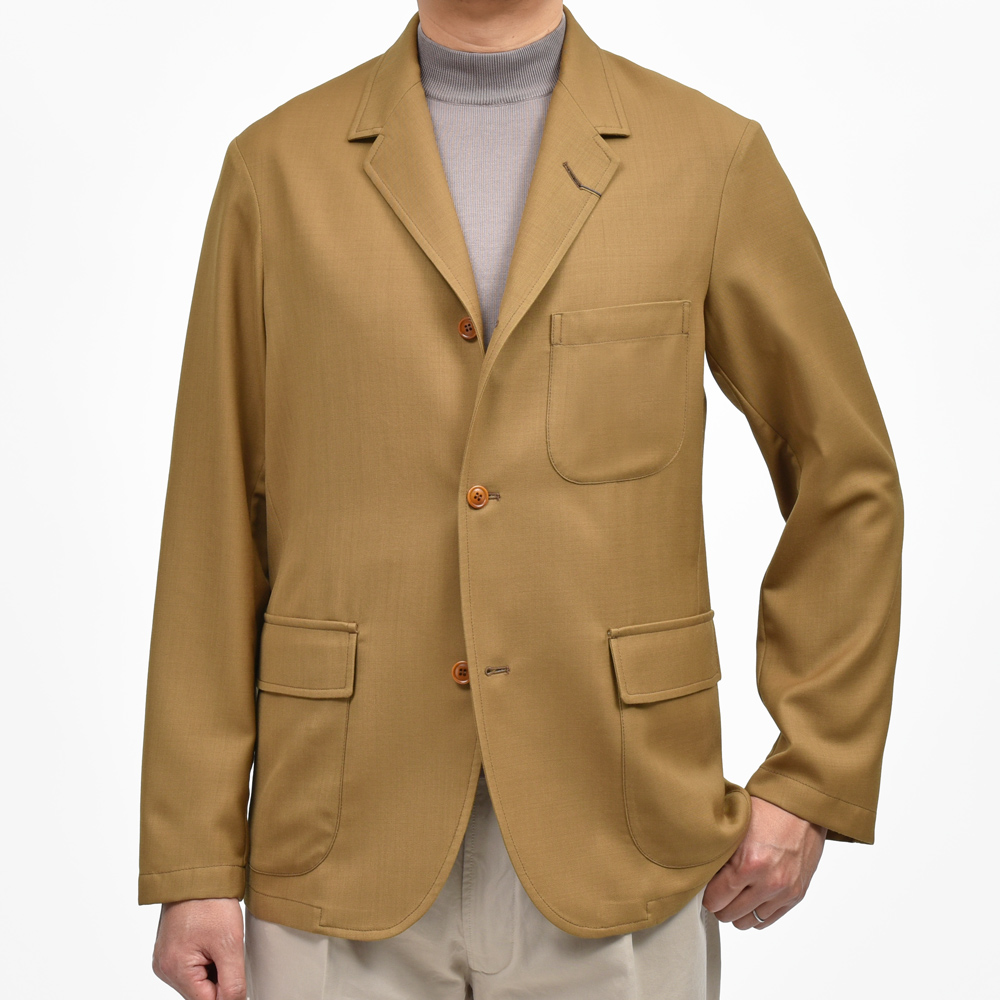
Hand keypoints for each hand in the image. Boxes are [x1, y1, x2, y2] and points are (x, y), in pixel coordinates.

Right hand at [152, 898, 245, 999]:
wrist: (198, 871)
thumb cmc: (211, 901)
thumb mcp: (230, 944)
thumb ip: (233, 983)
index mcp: (175, 970)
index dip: (228, 994)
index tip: (238, 976)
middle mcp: (165, 968)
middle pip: (200, 994)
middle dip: (220, 980)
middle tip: (230, 953)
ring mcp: (165, 959)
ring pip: (196, 981)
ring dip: (213, 970)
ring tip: (220, 943)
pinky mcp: (169, 950)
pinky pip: (190, 967)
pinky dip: (206, 961)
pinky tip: (213, 942)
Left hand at [702, 794, 825, 929]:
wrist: (802, 808)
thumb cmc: (767, 812)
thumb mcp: (736, 830)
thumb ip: (722, 856)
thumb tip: (704, 876)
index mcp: (748, 864)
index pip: (714, 899)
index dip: (707, 893)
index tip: (706, 886)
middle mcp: (767, 882)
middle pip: (729, 914)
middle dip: (720, 903)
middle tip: (718, 890)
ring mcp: (784, 891)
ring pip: (748, 922)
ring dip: (738, 910)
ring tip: (735, 893)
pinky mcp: (796, 895)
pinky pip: (767, 920)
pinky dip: (756, 912)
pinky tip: (751, 896)